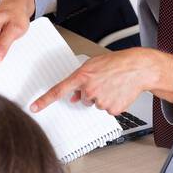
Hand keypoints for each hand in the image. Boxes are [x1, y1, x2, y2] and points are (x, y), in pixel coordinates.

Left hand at [30, 48, 163, 115]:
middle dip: (89, 93)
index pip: (58, 90)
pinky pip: (107, 110)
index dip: (44, 100)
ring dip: (102, 97)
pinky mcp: (112, 109)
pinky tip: (118, 92)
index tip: (34, 107)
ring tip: (112, 85)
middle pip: (82, 99)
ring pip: (94, 105)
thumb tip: (73, 96)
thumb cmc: (117, 63)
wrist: (138, 68)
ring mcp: (101, 101)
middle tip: (102, 82)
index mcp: (82, 76)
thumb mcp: (94, 65)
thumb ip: (80, 79)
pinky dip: (112, 103)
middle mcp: (89, 89)